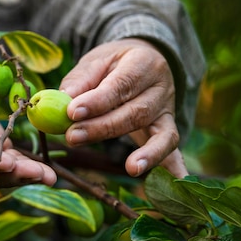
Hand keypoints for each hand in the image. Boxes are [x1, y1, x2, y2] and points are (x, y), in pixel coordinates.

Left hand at [59, 38, 187, 177]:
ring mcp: (168, 111)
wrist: (143, 60)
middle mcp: (160, 88)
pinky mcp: (168, 128)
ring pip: (160, 134)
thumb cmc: (114, 63)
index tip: (72, 112)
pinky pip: (174, 148)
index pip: (121, 85)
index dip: (97, 101)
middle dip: (103, 128)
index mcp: (142, 63)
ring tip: (130, 168)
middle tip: (72, 137)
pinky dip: (176, 166)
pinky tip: (178, 180)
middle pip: (136, 113)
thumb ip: (81, 80)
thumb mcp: (96, 60)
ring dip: (145, 153)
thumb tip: (63, 100)